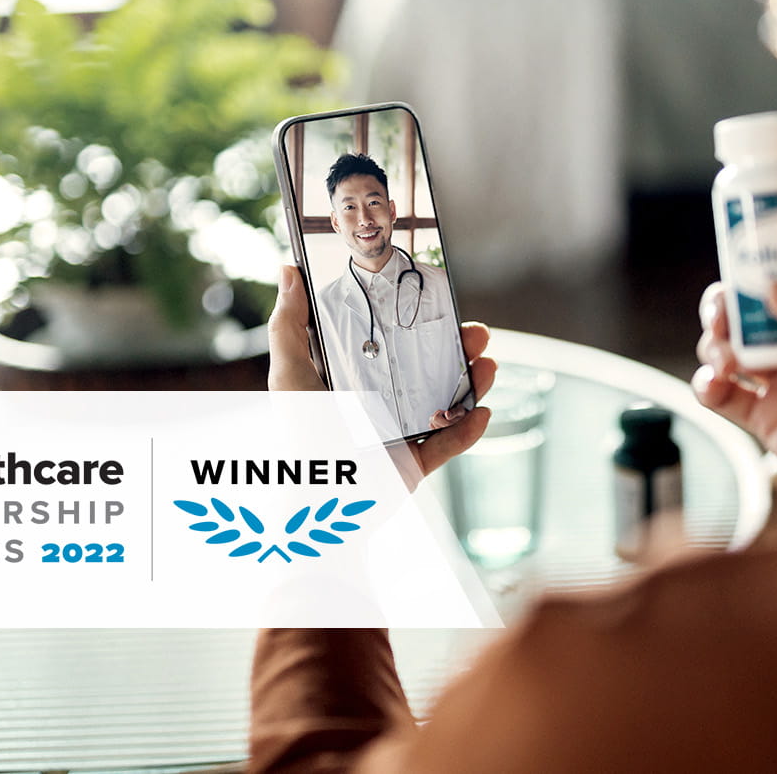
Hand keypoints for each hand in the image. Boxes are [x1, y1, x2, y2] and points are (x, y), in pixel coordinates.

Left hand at [267, 265, 496, 477]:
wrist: (315, 507)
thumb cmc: (298, 438)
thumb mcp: (289, 376)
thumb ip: (288, 326)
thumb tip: (289, 270)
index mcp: (354, 376)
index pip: (394, 340)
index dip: (420, 321)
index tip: (442, 301)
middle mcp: (380, 401)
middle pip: (429, 368)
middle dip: (458, 348)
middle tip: (475, 332)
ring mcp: (400, 432)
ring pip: (447, 403)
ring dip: (473, 384)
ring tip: (487, 366)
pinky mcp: (413, 464)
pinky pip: (449, 446)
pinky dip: (468, 431)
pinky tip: (482, 413)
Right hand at [694, 280, 776, 530]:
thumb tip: (773, 289)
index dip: (766, 270)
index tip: (743, 266)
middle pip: (753, 315)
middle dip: (728, 309)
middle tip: (720, 315)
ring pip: (732, 350)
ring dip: (716, 346)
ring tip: (725, 360)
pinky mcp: (768, 421)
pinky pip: (724, 395)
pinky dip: (707, 385)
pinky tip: (714, 384)